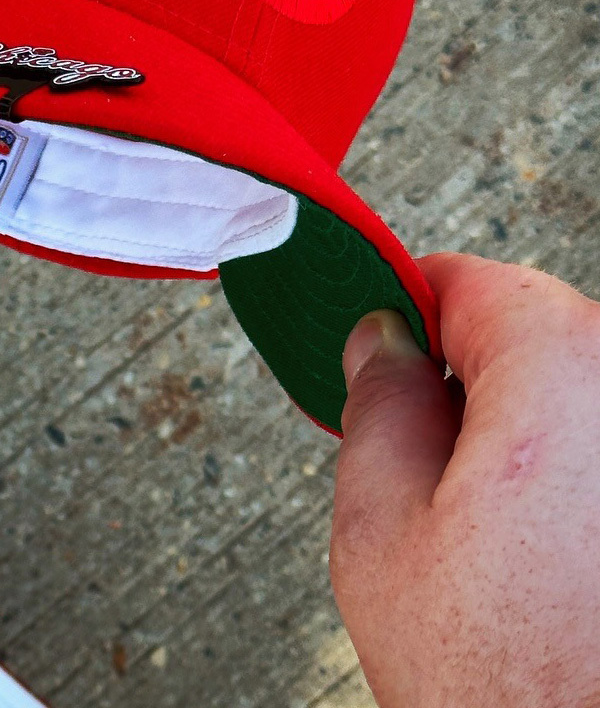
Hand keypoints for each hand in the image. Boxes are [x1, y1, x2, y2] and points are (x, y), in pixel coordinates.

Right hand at [330, 252, 599, 707]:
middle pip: (531, 336)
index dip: (403, 309)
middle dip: (465, 382)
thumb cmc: (507, 684)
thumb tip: (380, 340)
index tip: (375, 340)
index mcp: (564, 372)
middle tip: (423, 468)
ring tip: (490, 533)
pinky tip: (548, 555)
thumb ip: (377, 403)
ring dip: (522, 436)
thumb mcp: (381, 529)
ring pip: (574, 398)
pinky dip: (571, 476)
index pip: (468, 281)